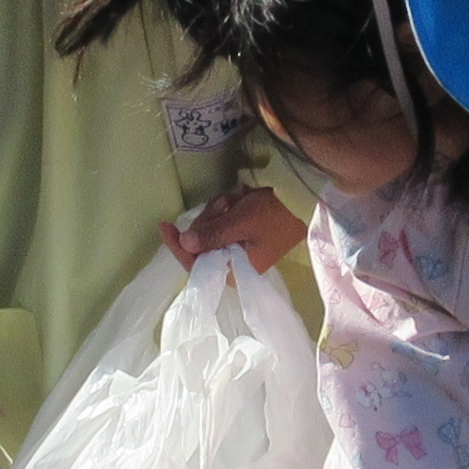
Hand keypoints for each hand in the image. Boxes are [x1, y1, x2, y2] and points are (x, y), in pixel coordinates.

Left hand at [159, 184, 309, 274]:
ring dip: (222, 208)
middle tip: (228, 202)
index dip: (179, 246)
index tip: (164, 226)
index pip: (196, 264)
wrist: (304, 198)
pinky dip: (229, 206)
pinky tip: (242, 197)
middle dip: (212, 217)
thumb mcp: (240, 222)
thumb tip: (184, 244)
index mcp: (235, 271)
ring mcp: (238, 246)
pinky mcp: (242, 232)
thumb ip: (211, 235)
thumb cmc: (274, 214)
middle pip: (202, 241)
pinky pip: (222, 219)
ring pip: (210, 226)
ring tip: (240, 197)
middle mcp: (234, 263)